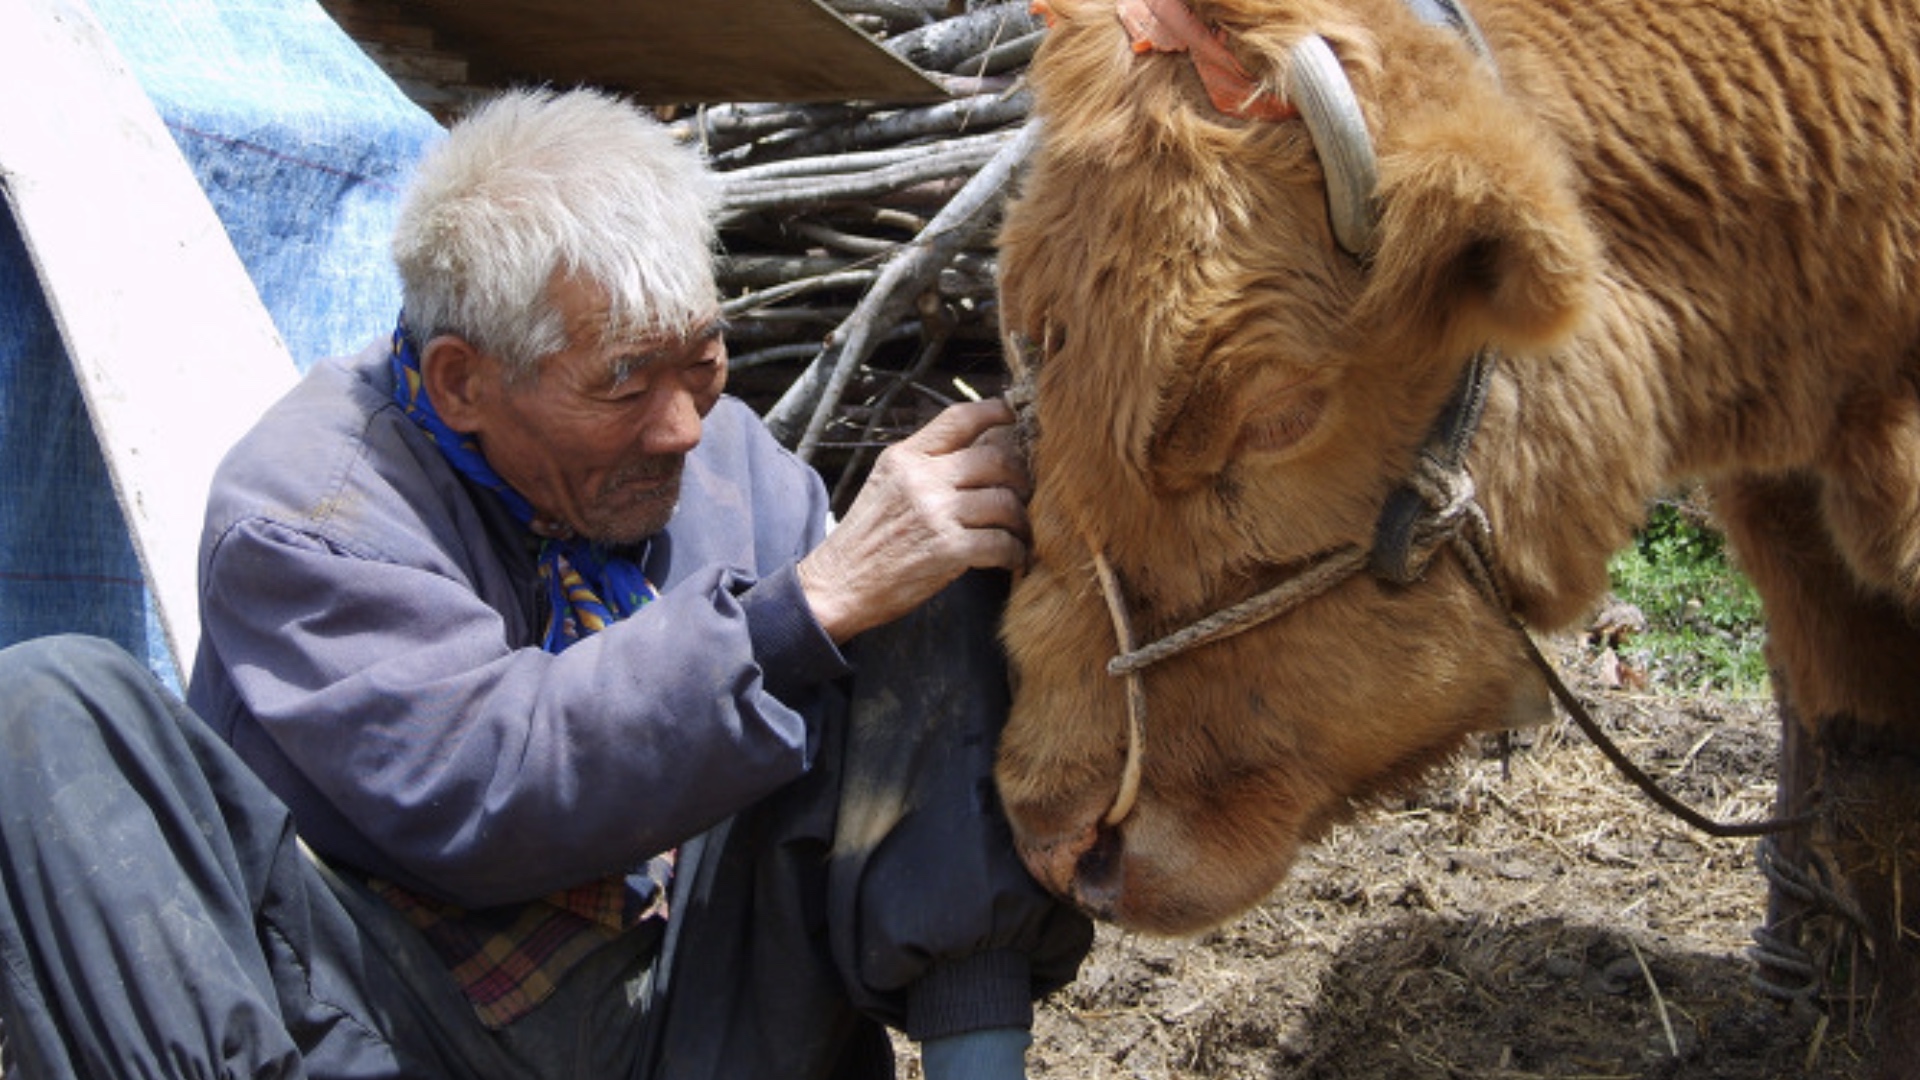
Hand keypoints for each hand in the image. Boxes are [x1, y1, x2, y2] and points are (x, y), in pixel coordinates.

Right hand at [798, 398, 1029, 641]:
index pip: (959, 418)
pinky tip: (1013, 560)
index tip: (1014, 417)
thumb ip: (925, 465)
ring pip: (1006, 502)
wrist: (838, 585)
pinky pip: (1002, 543)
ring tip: (1021, 534)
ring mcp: (935, 513)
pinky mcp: (948, 549)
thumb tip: (977, 451)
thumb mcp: (885, 484)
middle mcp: (922, 478)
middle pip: (996, 458)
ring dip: (1021, 521)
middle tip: (1025, 493)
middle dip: (1021, 476)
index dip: (995, 412)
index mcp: (905, 457)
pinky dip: (1015, 553)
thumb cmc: (866, 539)